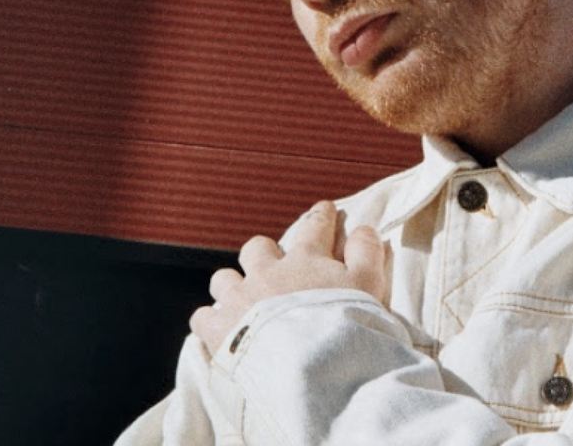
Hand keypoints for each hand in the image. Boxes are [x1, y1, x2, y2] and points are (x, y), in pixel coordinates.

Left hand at [189, 201, 389, 356]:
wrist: (311, 364)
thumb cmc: (345, 323)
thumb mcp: (369, 283)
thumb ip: (366, 252)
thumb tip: (364, 228)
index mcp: (305, 259)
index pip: (314, 227)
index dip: (320, 217)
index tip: (323, 209)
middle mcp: (268, 272)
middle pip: (257, 248)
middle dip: (263, 253)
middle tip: (272, 264)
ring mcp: (240, 299)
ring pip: (224, 279)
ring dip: (232, 286)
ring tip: (241, 298)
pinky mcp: (218, 328)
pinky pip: (203, 317)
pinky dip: (210, 321)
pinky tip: (218, 328)